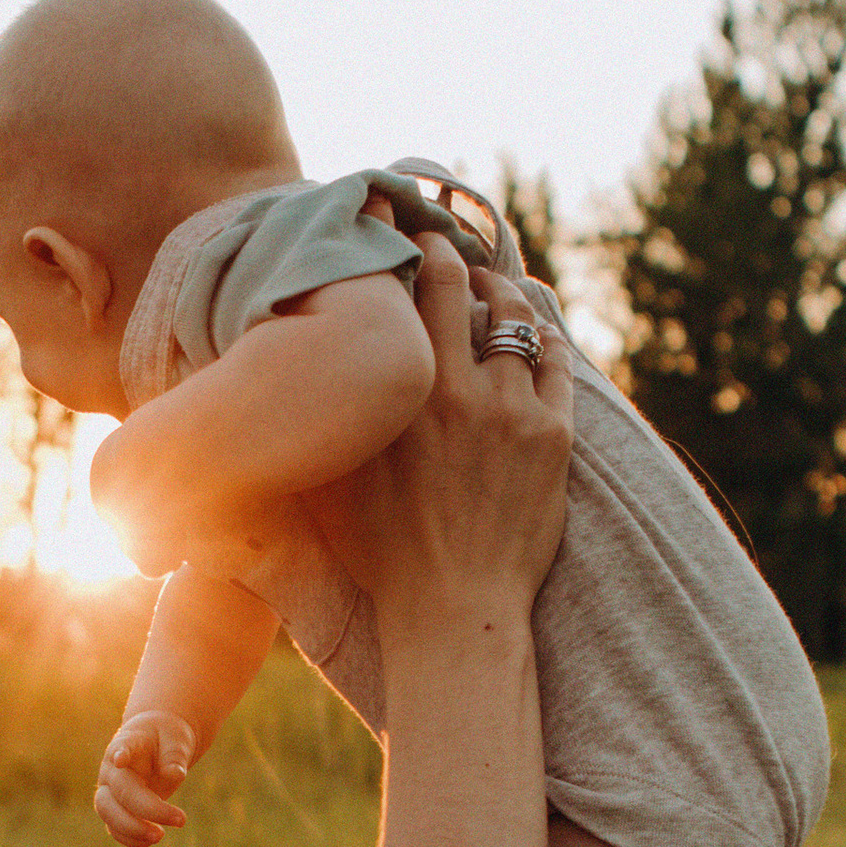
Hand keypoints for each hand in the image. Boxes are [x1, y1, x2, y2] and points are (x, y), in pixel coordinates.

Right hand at [96, 714, 195, 846]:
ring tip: (160, 835)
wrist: (157, 743)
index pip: (120, 748)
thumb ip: (175, 755)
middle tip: (180, 819)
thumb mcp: (177, 739)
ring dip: (132, 829)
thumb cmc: (167, 738)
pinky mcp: (115, 808)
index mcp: (127, 744)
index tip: (120, 759)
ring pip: (108, 813)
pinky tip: (153, 839)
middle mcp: (112, 769)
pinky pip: (115, 828)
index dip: (120, 754)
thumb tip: (174, 774)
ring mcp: (109, 790)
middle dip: (144, 810)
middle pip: (115, 791)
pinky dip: (132, 839)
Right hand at [308, 233, 570, 643]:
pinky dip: (545, 338)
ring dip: (502, 294)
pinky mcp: (554, 436)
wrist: (453, 609)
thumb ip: (319, 421)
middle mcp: (461, 389)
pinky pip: (556, 362)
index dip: (411, 251)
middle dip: (455, 254)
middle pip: (464, 287)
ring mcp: (514, 410)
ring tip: (492, 287)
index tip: (404, 237)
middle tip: (445, 243)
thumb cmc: (382, 555)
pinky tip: (537, 333)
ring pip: (516, 321)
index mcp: (405, 394)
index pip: (412, 289)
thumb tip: (289, 378)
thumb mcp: (330, 482)